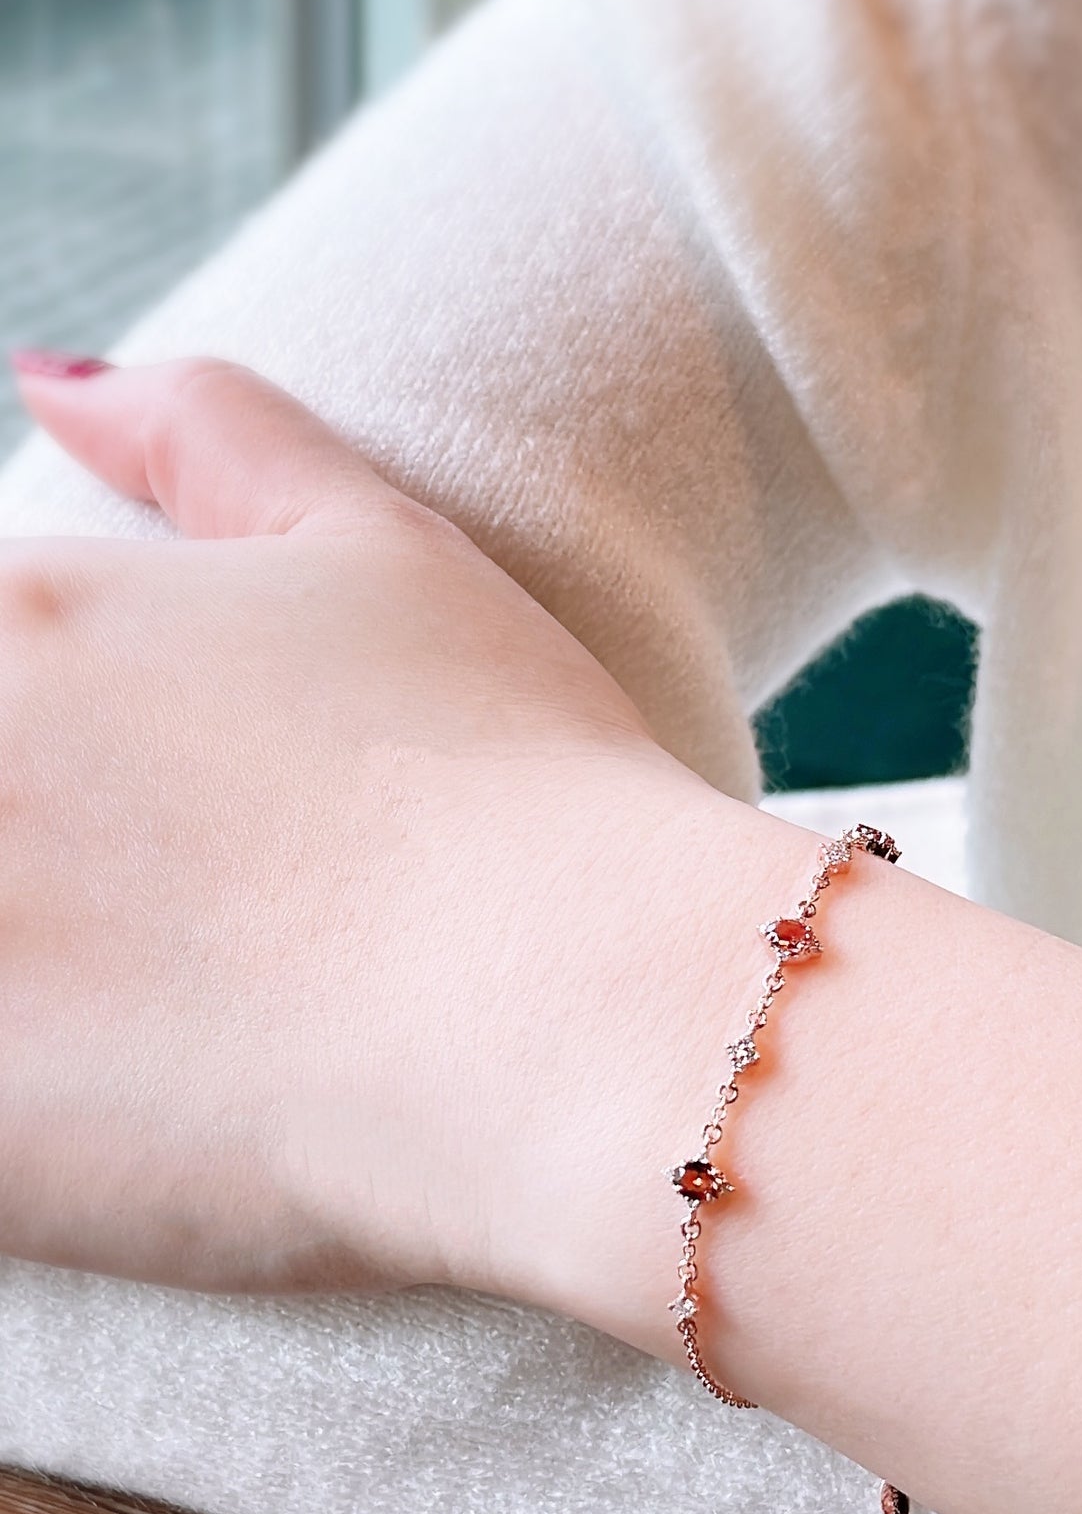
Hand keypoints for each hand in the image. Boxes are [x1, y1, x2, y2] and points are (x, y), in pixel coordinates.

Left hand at [1, 354, 782, 1304]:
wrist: (591, 1023)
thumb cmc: (511, 785)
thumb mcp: (377, 549)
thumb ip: (203, 435)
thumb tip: (48, 380)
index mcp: (13, 619)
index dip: (45, 765)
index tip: (140, 823)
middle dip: (36, 870)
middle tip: (166, 932)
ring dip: (35, 986)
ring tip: (164, 1023)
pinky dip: (34, 1134)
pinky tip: (148, 1126)